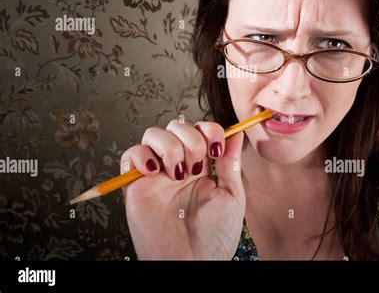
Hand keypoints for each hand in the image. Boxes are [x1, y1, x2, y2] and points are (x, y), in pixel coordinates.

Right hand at [121, 119, 245, 259]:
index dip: (209, 130)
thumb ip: (231, 162)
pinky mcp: (135, 185)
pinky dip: (141, 155)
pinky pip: (130, 155)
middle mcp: (178, 166)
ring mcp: (156, 174)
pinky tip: (156, 172)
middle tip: (196, 166)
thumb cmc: (215, 236)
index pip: (200, 130)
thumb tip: (237, 132)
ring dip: (169, 146)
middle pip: (177, 127)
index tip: (217, 149)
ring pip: (153, 134)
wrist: (194, 262)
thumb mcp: (231, 195)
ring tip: (177, 173)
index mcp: (201, 167)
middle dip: (191, 139)